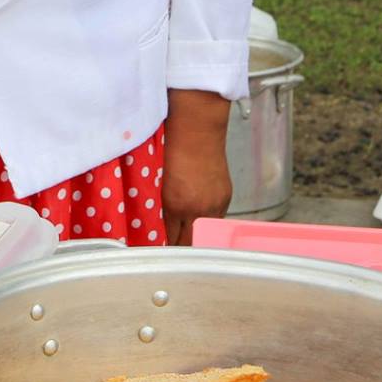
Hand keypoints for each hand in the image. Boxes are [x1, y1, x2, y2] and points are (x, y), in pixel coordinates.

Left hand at [160, 88, 233, 246]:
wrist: (197, 130)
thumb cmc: (170, 149)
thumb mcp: (157, 182)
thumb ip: (159, 207)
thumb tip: (156, 226)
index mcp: (177, 205)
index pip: (171, 241)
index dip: (164, 248)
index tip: (157, 251)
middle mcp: (199, 210)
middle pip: (190, 243)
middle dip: (179, 248)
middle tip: (169, 251)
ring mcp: (216, 205)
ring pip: (205, 234)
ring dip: (194, 237)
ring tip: (183, 237)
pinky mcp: (226, 198)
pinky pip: (216, 220)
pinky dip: (205, 222)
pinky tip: (197, 219)